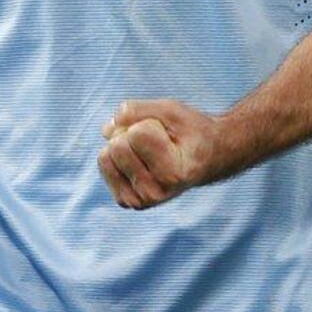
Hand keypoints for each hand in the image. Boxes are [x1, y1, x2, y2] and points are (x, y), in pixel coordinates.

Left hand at [97, 98, 223, 209]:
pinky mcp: (127, 201)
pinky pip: (104, 165)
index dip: (150, 122)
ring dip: (124, 144)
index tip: (171, 134)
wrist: (206, 159)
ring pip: (106, 156)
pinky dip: (116, 156)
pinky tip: (139, 161)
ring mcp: (140, 201)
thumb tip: (106, 131)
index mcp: (173, 173)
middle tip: (159, 141)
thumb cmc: (190, 132)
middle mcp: (155, 193)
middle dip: (133, 132)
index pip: (136, 133)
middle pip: (117, 145)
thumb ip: (138, 110)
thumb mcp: (172, 111)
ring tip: (150, 151)